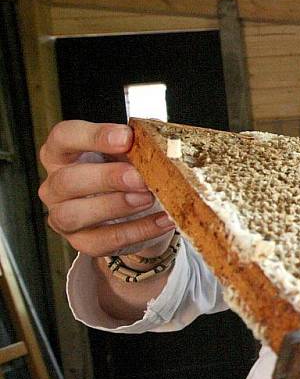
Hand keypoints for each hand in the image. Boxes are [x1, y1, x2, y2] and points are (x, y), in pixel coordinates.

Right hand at [38, 120, 174, 257]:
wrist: (135, 210)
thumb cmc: (125, 171)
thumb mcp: (130, 152)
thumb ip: (138, 144)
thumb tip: (159, 141)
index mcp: (62, 154)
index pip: (64, 137)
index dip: (93, 136)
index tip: (126, 138)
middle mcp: (56, 186)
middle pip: (67, 180)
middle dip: (107, 178)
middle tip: (139, 177)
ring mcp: (63, 216)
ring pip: (75, 215)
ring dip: (116, 206)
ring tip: (149, 198)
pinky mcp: (82, 242)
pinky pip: (105, 240)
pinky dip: (139, 230)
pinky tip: (163, 219)